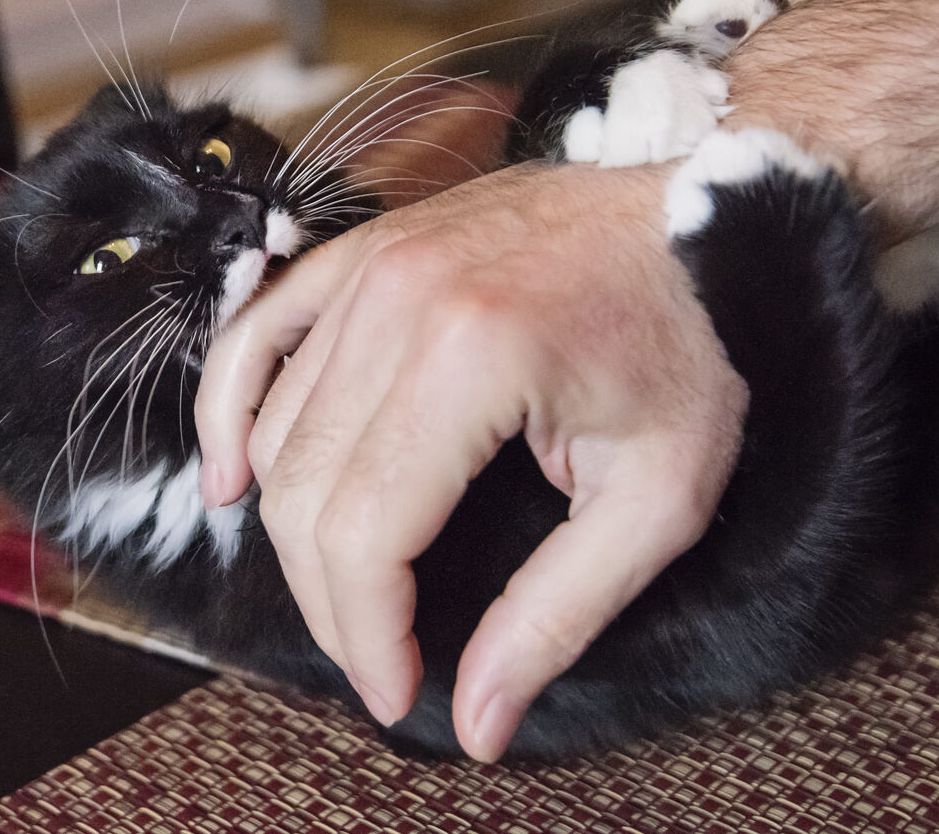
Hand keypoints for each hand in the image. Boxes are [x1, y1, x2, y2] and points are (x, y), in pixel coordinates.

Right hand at [195, 160, 747, 760]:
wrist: (709, 216)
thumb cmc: (698, 347)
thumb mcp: (659, 497)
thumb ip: (558, 614)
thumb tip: (477, 722)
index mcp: (474, 355)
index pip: (362, 534)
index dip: (366, 636)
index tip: (402, 693)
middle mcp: (399, 298)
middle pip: (303, 490)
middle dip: (330, 601)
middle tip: (382, 656)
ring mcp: (371, 263)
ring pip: (274, 426)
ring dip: (291, 529)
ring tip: (343, 593)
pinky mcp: (365, 250)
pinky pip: (255, 335)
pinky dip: (229, 413)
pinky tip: (230, 479)